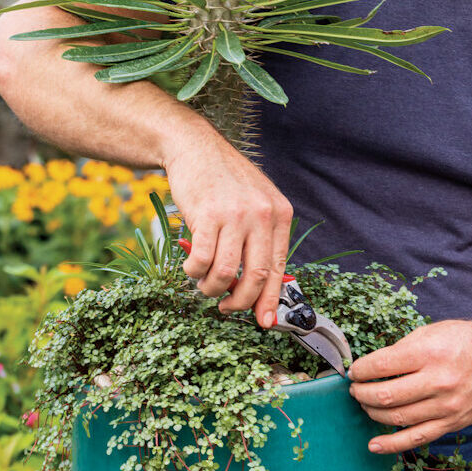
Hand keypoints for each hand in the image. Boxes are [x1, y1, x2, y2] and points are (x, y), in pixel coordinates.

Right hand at [163, 123, 292, 327]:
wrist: (194, 147)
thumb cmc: (224, 180)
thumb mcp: (255, 203)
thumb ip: (260, 239)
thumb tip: (260, 286)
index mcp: (280, 214)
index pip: (279, 268)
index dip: (269, 301)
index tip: (264, 323)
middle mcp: (262, 215)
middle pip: (256, 277)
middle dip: (239, 303)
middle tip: (225, 307)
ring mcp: (236, 215)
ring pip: (227, 274)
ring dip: (211, 288)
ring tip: (204, 284)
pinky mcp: (208, 215)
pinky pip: (202, 261)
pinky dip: (194, 272)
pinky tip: (191, 266)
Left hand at [347, 320, 471, 454]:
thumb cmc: (468, 341)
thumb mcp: (433, 331)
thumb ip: (404, 348)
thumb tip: (374, 365)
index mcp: (429, 353)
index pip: (382, 366)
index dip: (361, 370)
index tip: (354, 371)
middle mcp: (437, 381)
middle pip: (385, 395)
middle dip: (361, 393)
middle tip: (355, 388)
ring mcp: (445, 406)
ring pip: (396, 418)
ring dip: (371, 412)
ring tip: (364, 404)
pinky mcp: (451, 423)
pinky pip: (416, 438)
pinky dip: (391, 444)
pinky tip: (373, 444)